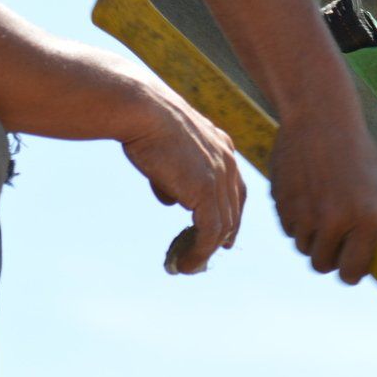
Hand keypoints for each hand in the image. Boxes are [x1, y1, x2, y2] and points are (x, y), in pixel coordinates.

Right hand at [118, 79, 245, 273]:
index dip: (230, 214)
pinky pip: (210, 232)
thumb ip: (172, 175)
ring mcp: (219, 176)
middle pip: (233, 209)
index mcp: (221, 146)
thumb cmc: (145, 122)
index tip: (223, 236)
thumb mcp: (165, 149)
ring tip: (188, 266)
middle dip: (221, 236)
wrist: (142, 110)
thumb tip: (170, 200)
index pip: (235, 188)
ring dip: (205, 250)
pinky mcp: (207, 191)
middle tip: (204, 257)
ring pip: (222, 226)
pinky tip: (185, 263)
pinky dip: (200, 252)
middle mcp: (227, 160)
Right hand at [269, 112, 376, 284]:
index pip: (352, 273)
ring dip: (312, 236)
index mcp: (366, 219)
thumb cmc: (359, 151)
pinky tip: (307, 193)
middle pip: (322, 265)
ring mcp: (305, 213)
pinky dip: (296, 219)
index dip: (350, 272)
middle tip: (335, 237)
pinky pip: (288, 227)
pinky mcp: (282, 203)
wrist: (321, 117)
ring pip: (302, 246)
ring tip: (322, 207)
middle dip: (328, 256)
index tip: (350, 263)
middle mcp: (335, 220)